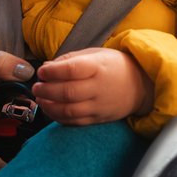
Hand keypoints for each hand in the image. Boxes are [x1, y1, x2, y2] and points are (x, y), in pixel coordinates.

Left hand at [31, 48, 154, 124]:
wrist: (140, 85)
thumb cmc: (113, 66)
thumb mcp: (95, 54)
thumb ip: (70, 59)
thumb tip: (47, 67)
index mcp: (98, 67)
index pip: (71, 70)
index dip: (52, 72)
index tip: (42, 71)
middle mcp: (99, 88)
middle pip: (68, 92)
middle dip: (46, 91)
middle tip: (36, 87)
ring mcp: (99, 106)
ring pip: (69, 111)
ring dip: (49, 106)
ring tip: (40, 99)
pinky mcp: (98, 119)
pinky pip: (75, 122)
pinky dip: (59, 118)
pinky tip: (51, 110)